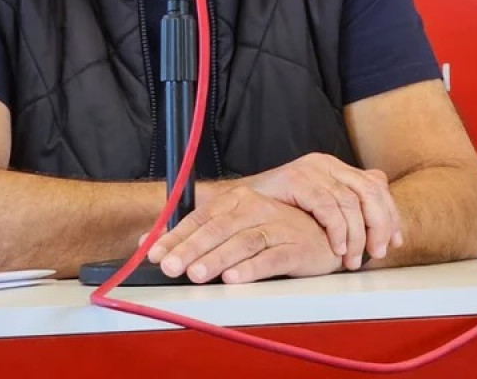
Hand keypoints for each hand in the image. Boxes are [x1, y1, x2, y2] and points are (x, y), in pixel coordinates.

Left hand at [147, 188, 341, 283]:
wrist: (326, 233)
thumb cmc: (276, 229)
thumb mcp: (237, 225)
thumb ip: (198, 233)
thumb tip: (151, 242)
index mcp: (240, 199)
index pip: (202, 216)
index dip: (177, 235)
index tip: (154, 252)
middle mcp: (258, 209)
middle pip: (219, 229)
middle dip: (191, 249)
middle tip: (171, 267)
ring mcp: (278, 228)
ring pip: (243, 242)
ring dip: (218, 259)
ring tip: (196, 274)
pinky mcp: (296, 248)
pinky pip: (272, 258)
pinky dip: (252, 268)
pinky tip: (234, 278)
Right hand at [232, 153, 402, 269]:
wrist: (234, 204)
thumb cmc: (278, 210)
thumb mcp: (317, 206)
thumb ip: (346, 203)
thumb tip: (383, 208)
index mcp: (336, 168)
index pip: (375, 186)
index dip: (390, 214)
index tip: (396, 241)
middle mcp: (327, 164)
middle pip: (369, 191)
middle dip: (380, 224)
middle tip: (378, 253)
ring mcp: (311, 169)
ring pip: (350, 201)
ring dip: (357, 235)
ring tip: (354, 260)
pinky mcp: (296, 179)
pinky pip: (327, 206)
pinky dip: (337, 230)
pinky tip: (337, 248)